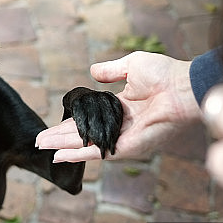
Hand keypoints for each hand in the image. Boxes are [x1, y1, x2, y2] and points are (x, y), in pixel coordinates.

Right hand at [36, 51, 201, 161]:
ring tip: (43, 148)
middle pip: (83, 134)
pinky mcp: (128, 147)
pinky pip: (98, 152)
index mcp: (122, 108)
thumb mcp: (131, 66)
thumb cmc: (165, 74)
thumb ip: (111, 70)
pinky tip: (61, 156)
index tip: (53, 126)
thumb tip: (92, 71)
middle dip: (60, 137)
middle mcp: (120, 126)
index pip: (89, 119)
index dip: (69, 122)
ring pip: (86, 145)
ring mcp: (123, 138)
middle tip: (39, 141)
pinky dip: (79, 155)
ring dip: (63, 147)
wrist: (183, 87)